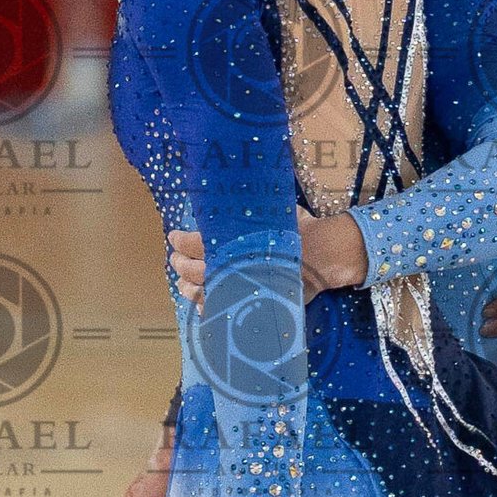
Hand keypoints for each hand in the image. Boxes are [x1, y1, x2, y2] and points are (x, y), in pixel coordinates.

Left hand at [168, 206, 363, 309]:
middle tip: (176, 259)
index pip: (194, 243)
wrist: (323, 255)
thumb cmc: (298, 229)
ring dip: (187, 287)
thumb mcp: (272, 209)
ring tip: (182, 283)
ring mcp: (239, 287)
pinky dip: (208, 307)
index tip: (174, 237)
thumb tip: (240, 186)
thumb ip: (251, 204)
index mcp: (232, 241)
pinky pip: (222, 310)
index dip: (179, 241)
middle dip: (180, 264)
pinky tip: (203, 303)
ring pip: (201, 292)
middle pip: (192, 269)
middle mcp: (231, 265)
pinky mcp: (251, 302)